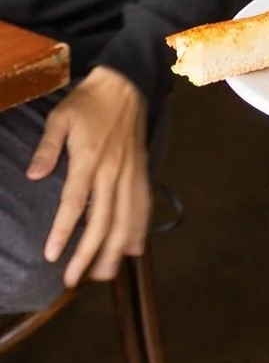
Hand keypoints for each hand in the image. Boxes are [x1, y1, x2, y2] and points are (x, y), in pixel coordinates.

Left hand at [27, 66, 149, 287]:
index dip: (64, 231)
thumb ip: (47, 148)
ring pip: (126, 218)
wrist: (127, 83)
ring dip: (115, 249)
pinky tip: (134, 248)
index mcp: (90, 159)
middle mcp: (113, 171)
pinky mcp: (141, 170)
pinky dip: (140, 228)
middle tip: (73, 279)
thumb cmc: (88, 102)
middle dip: (89, 253)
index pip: (75, 202)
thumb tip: (32, 176)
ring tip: (103, 274)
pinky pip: (143, 204)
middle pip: (103, 220)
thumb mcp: (59, 117)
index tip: (53, 257)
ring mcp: (130, 172)